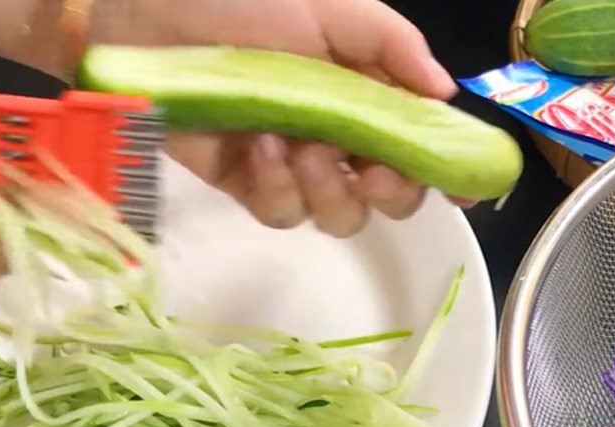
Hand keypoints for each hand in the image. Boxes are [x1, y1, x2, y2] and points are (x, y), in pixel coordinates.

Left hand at [89, 0, 458, 237]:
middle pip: (387, 200)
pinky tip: (259, 146)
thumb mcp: (328, 9)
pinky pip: (283, 214)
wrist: (153, 22)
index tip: (461, 190)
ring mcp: (295, 170)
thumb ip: (390, 45)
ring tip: (299, 142)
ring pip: (338, 218)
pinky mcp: (251, 188)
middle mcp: (340, 141)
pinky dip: (278, 186)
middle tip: (372, 170)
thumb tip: (444, 92)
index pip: (419, 148)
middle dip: (391, 193)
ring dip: (327, 188)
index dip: (444, 174)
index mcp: (367, 99)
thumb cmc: (243, 5)